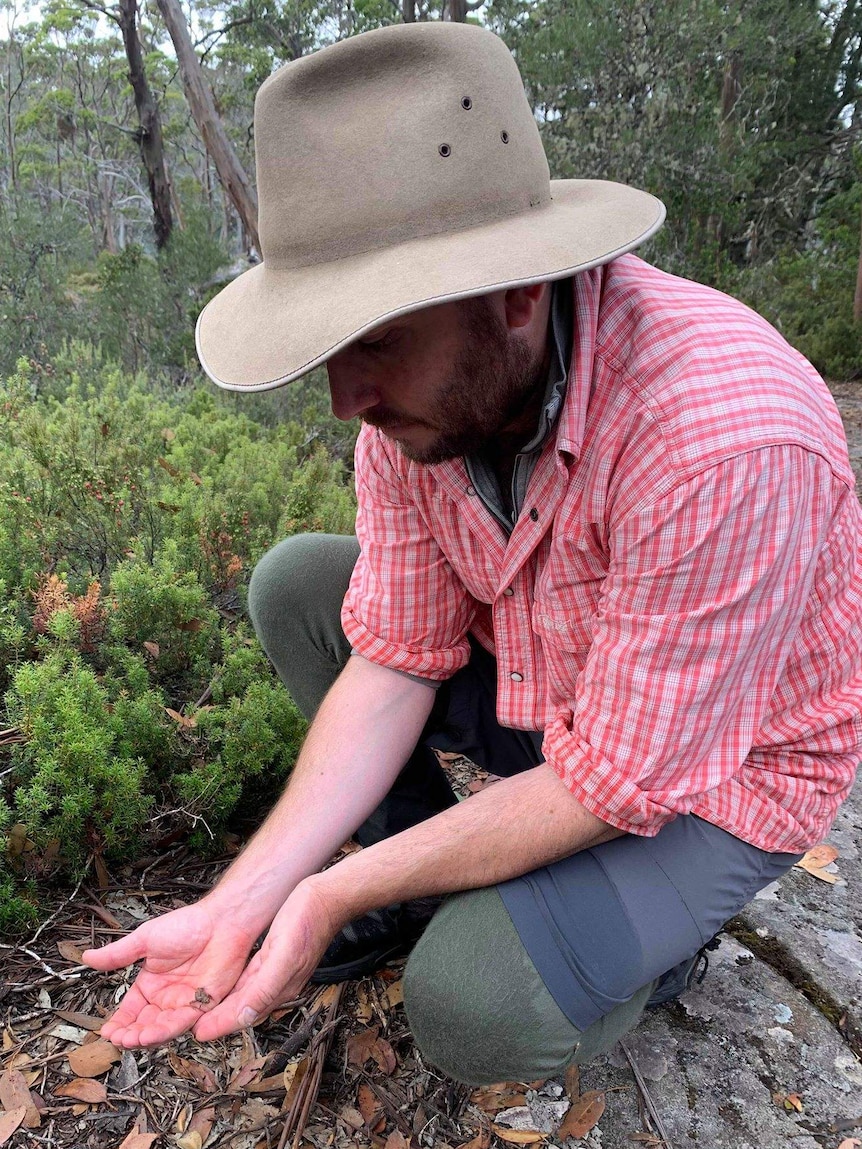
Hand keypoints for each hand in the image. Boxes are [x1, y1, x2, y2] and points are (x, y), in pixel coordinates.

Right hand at [82, 899, 259, 1047]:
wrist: (220, 921)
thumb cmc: (186, 925)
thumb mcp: (145, 940)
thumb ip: (118, 954)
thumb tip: (87, 957)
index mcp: (150, 984)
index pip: (130, 1010)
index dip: (118, 1022)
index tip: (105, 1032)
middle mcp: (166, 997)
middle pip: (144, 1024)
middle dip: (130, 1034)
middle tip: (118, 1039)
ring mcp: (184, 1002)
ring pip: (161, 1028)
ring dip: (145, 1036)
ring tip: (131, 1040)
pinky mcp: (203, 1004)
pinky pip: (183, 1022)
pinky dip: (167, 1030)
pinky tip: (152, 1034)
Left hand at [192, 879, 338, 1041]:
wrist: (328, 898)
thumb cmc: (309, 921)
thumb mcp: (284, 954)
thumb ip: (266, 988)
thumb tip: (245, 1017)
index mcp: (281, 988)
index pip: (245, 1014)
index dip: (220, 1024)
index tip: (198, 1033)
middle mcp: (279, 985)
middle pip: (244, 1009)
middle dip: (220, 1019)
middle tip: (194, 1026)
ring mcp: (278, 971)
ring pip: (246, 996)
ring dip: (226, 1006)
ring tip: (204, 1012)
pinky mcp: (276, 957)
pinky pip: (251, 980)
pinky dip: (236, 988)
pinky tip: (227, 987)